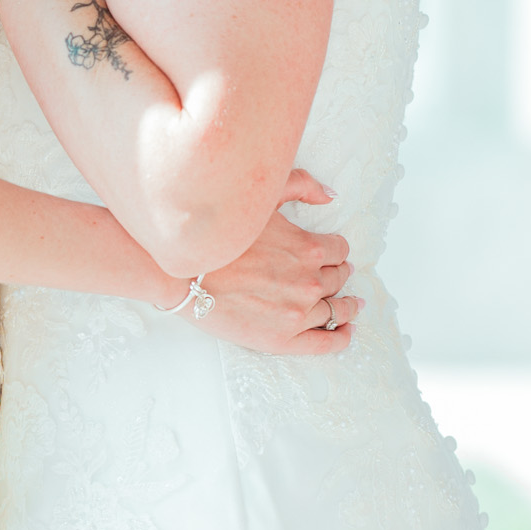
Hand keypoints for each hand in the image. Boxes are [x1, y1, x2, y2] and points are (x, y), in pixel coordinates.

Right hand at [179, 169, 359, 354]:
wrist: (181, 272)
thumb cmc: (217, 234)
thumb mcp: (259, 198)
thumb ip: (300, 186)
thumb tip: (330, 195)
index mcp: (308, 249)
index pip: (339, 249)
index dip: (335, 249)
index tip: (330, 252)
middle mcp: (308, 282)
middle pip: (339, 278)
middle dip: (339, 273)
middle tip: (336, 274)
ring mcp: (297, 314)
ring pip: (337, 310)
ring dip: (346, 305)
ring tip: (349, 305)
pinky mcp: (282, 339)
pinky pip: (325, 342)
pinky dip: (341, 336)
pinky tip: (346, 331)